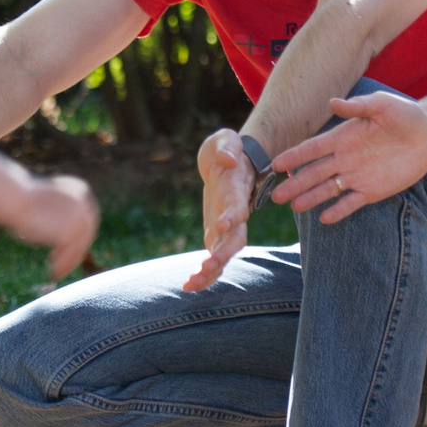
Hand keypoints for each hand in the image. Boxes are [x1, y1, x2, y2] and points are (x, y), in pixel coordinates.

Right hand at [12, 175, 99, 279]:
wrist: (13, 198)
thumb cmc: (20, 201)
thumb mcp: (46, 205)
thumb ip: (58, 216)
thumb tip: (62, 237)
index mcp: (79, 190)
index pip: (84, 218)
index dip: (77, 234)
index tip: (64, 247)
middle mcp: (84, 203)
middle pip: (86, 232)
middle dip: (75, 248)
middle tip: (58, 259)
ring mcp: (80, 218)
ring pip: (81, 246)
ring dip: (69, 261)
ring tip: (55, 272)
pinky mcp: (72, 232)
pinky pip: (72, 254)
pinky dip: (64, 266)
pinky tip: (53, 273)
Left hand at [182, 128, 253, 291]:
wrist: (229, 164)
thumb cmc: (227, 149)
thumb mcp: (226, 139)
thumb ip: (228, 146)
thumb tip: (227, 158)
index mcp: (236, 189)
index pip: (238, 204)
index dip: (233, 215)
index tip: (223, 224)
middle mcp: (236, 213)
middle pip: (236, 238)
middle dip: (224, 253)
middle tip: (209, 266)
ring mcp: (228, 227)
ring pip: (225, 254)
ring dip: (212, 271)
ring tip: (192, 283)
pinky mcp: (217, 236)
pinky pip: (213, 259)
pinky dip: (204, 275)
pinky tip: (188, 286)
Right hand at [273, 91, 426, 223]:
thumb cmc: (405, 114)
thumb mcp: (381, 104)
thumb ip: (358, 106)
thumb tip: (333, 103)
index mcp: (343, 137)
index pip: (312, 149)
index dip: (294, 157)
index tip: (275, 165)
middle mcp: (345, 158)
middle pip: (315, 173)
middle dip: (295, 184)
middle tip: (275, 196)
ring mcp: (357, 176)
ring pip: (329, 189)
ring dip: (311, 198)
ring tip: (294, 207)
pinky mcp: (372, 191)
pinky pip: (351, 203)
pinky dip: (339, 210)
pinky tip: (325, 218)